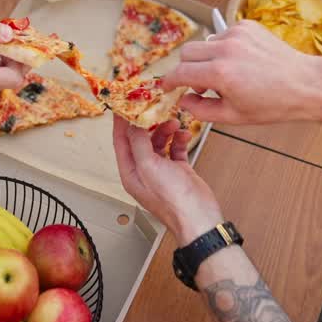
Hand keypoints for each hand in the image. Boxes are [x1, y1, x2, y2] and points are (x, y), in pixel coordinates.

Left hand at [112, 117, 223, 242]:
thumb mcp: (148, 167)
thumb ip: (138, 143)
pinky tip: (184, 135)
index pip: (121, 142)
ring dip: (165, 130)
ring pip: (159, 142)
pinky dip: (179, 140)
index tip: (125, 104)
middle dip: (147, 123)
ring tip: (173, 122)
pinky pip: (175, 149)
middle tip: (153, 107)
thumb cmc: (173, 200)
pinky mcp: (178, 171)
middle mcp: (144, 171)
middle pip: (140, 140)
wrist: (200, 217)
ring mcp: (162, 171)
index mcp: (131, 173)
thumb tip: (131, 125)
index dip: (121, 122)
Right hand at [162, 21, 321, 124]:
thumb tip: (183, 101)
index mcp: (220, 73)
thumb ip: (201, 110)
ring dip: (207, 59)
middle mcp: (226, 49)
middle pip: (187, 52)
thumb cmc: (273, 104)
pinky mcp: (247, 26)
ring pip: (205, 43)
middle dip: (187, 69)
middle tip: (201, 85)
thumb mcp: (234, 117)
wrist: (305, 84)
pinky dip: (224, 48)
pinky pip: (223, 35)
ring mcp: (237, 34)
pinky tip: (241, 62)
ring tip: (226, 75)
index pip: (180, 73)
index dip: (169, 82)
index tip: (167, 87)